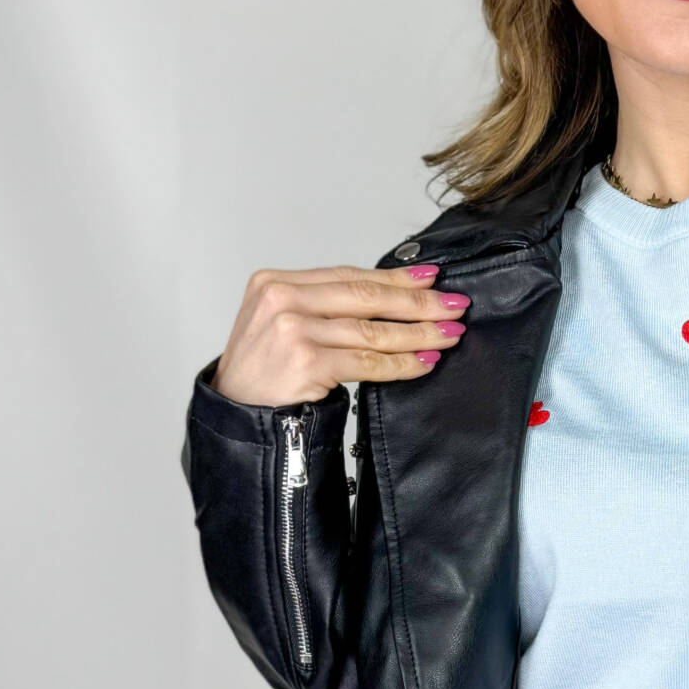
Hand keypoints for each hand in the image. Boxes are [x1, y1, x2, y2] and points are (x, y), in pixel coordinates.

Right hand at [212, 262, 470, 406]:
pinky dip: (400, 363)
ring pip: (372, 330)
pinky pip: (366, 362)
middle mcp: (282, 299)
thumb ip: (321, 307)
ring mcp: (293, 329)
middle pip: (365, 297)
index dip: (394, 278)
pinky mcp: (306, 361)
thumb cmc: (262, 371)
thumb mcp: (281, 323)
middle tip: (453, 305)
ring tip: (448, 335)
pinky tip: (423, 363)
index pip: (348, 276)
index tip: (431, 277)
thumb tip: (389, 298)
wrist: (234, 412)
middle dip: (416, 302)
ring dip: (417, 334)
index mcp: (276, 282)